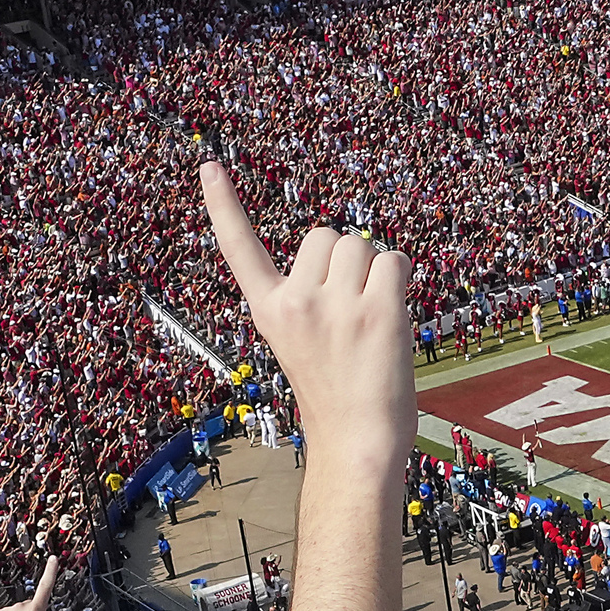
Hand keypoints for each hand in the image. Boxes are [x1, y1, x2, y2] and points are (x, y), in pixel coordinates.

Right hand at [205, 162, 413, 472]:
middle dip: (345, 259)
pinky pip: (394, 261)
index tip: (209, 167)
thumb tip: (349, 248)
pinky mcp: (377, 311)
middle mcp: (296, 302)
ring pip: (361, 245)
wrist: (357, 443)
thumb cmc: (335, 393)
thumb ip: (310, 295)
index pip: (239, 249)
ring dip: (374, 270)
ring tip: (369, 319)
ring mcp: (337, 306)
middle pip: (326, 235)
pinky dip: (400, 279)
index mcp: (269, 310)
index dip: (224, 205)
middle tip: (349, 310)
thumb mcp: (299, 341)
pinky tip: (392, 315)